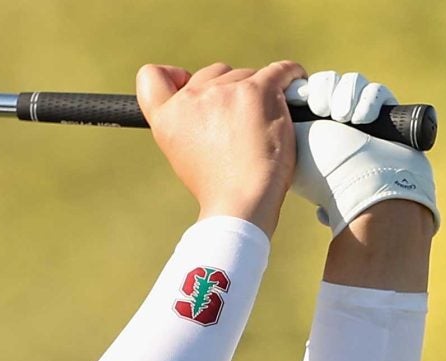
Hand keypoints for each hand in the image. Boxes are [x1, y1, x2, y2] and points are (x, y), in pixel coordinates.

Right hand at [136, 60, 310, 234]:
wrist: (240, 203)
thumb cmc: (218, 187)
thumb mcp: (183, 154)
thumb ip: (187, 123)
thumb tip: (211, 105)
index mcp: (167, 117)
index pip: (151, 76)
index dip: (173, 76)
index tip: (188, 84)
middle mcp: (191, 98)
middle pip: (214, 74)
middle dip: (229, 90)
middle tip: (242, 124)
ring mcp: (225, 91)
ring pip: (247, 75)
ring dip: (259, 93)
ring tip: (265, 125)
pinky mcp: (257, 90)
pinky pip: (280, 71)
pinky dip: (290, 76)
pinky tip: (294, 85)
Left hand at [285, 69, 440, 233]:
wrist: (367, 185)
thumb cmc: (326, 167)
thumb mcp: (294, 141)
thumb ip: (286, 116)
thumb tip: (285, 97)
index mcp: (311, 129)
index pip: (308, 91)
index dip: (306, 89)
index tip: (303, 98)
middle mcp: (336, 122)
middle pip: (329, 82)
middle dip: (325, 91)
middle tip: (323, 110)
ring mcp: (362, 118)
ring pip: (353, 82)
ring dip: (346, 95)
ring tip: (344, 117)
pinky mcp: (387, 116)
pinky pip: (377, 92)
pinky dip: (369, 101)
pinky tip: (362, 119)